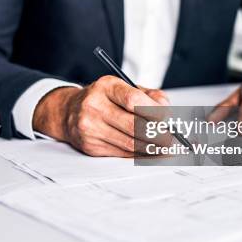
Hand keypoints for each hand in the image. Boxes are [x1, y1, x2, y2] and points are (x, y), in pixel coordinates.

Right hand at [33, 76, 168, 156]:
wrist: (69, 112)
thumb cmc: (103, 98)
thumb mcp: (122, 87)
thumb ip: (148, 95)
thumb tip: (167, 110)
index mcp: (106, 87)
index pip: (133, 100)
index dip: (154, 111)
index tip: (168, 119)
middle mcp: (94, 106)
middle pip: (133, 125)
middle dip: (157, 135)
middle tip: (172, 139)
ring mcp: (90, 128)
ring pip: (129, 143)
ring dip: (152, 148)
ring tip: (167, 148)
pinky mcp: (91, 146)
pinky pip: (122, 153)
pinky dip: (140, 154)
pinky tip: (151, 152)